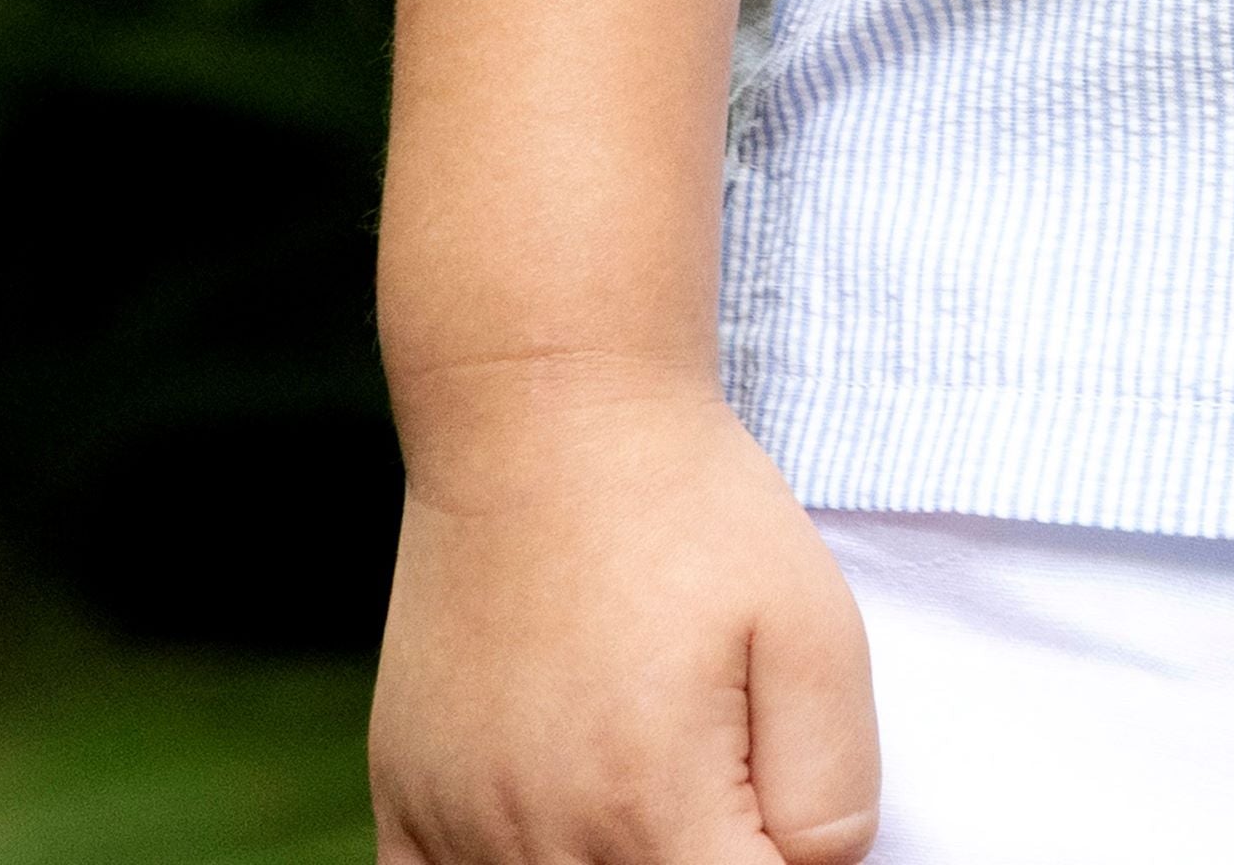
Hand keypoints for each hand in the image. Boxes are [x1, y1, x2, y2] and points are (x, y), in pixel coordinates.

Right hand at [371, 372, 877, 864]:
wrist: (546, 413)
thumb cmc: (691, 508)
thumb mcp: (815, 626)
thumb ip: (829, 787)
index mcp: (652, 815)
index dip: (779, 863)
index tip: (777, 802)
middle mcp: (542, 848)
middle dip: (699, 852)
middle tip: (712, 762)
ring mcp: (459, 831)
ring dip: (609, 862)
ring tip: (639, 764)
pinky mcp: (404, 799)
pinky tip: (549, 824)